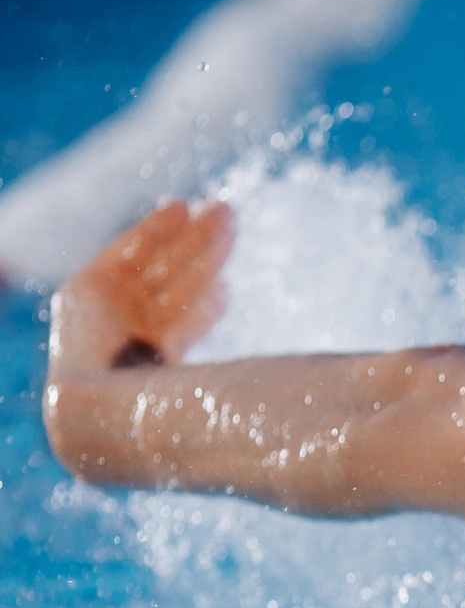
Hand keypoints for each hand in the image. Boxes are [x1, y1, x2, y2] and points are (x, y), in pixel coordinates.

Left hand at [48, 200, 234, 376]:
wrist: (98, 400)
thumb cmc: (88, 343)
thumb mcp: (95, 289)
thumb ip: (135, 258)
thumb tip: (174, 218)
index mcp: (92, 295)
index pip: (133, 253)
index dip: (159, 229)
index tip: (184, 206)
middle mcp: (118, 315)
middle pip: (164, 267)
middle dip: (195, 238)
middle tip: (227, 210)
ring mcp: (143, 339)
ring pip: (182, 289)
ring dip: (209, 258)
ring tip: (234, 229)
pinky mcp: (166, 362)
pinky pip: (189, 325)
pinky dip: (208, 307)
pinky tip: (225, 289)